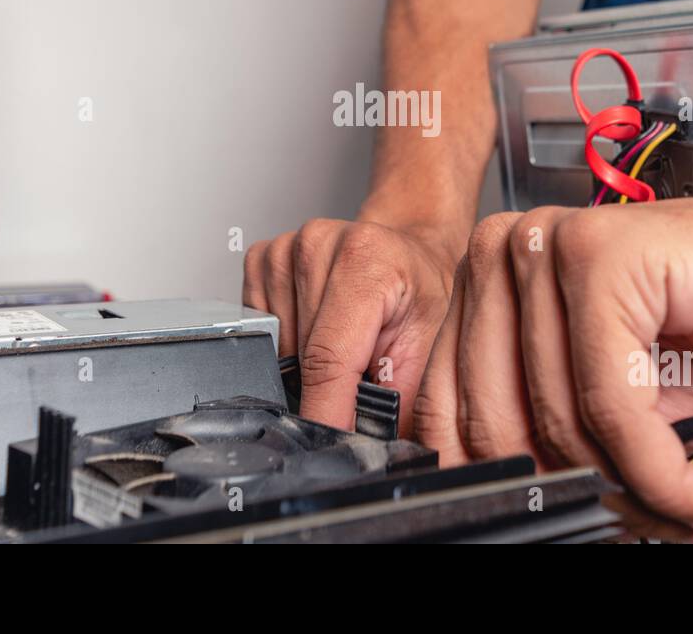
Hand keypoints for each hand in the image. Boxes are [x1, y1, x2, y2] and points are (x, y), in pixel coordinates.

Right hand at [243, 218, 457, 433]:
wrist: (407, 250)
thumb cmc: (421, 289)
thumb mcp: (430, 343)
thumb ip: (402, 397)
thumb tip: (376, 446)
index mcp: (365, 259)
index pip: (327, 359)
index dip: (326, 414)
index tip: (330, 445)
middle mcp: (317, 245)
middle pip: (300, 358)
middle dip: (328, 387)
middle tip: (362, 376)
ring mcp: (284, 250)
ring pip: (278, 348)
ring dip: (308, 362)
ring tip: (348, 340)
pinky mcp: (262, 259)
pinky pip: (262, 328)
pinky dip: (289, 341)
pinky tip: (321, 323)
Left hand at [412, 197, 692, 541]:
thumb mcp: (610, 393)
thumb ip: (550, 428)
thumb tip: (514, 503)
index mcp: (493, 279)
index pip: (446, 405)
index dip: (498, 482)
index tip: (542, 521)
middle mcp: (510, 251)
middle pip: (500, 419)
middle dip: (568, 488)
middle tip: (630, 524)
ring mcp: (553, 245)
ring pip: (559, 416)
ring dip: (626, 486)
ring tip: (677, 509)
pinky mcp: (606, 257)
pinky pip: (612, 402)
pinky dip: (656, 467)